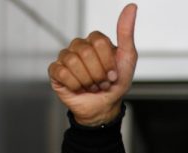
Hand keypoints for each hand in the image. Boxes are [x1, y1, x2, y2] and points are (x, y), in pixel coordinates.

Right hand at [48, 3, 137, 125]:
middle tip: (103, 82)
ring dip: (87, 80)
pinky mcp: (56, 71)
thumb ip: (126, 32)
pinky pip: (60, 72)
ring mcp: (66, 57)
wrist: (105, 106)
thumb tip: (131, 7)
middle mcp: (79, 46)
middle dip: (98, 73)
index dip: (107, 62)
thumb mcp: (127, 58)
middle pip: (85, 52)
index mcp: (95, 41)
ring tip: (92, 86)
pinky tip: (79, 88)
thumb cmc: (116, 83)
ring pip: (72, 62)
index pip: (98, 41)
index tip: (113, 74)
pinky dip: (74, 84)